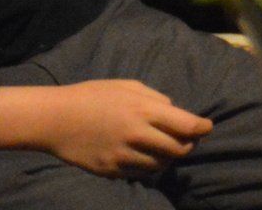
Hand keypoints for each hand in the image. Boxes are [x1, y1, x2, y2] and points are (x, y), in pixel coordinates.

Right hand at [0, 80, 209, 176]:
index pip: (188, 125)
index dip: (203, 129)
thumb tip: (174, 110)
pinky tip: (142, 158)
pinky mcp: (109, 170)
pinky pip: (137, 173)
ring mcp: (123, 155)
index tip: (206, 128)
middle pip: (179, 149)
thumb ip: (156, 99)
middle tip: (187, 141)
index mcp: (145, 111)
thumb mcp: (129, 87)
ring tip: (165, 151)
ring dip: (168, 159)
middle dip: (188, 146)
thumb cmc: (94, 96)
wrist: (55, 118)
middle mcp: (137, 135)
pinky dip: (146, 167)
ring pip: (160, 165)